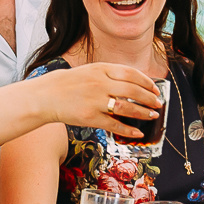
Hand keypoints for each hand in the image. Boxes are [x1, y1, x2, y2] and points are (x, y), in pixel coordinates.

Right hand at [34, 62, 163, 137]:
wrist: (45, 96)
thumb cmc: (68, 84)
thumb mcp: (89, 71)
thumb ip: (109, 75)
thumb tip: (132, 82)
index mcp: (101, 69)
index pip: (131, 73)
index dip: (147, 82)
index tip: (155, 89)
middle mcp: (100, 84)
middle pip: (133, 90)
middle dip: (149, 98)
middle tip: (158, 103)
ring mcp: (95, 101)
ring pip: (127, 107)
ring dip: (143, 112)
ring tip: (152, 115)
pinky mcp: (90, 118)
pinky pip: (114, 125)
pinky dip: (128, 130)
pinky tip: (137, 134)